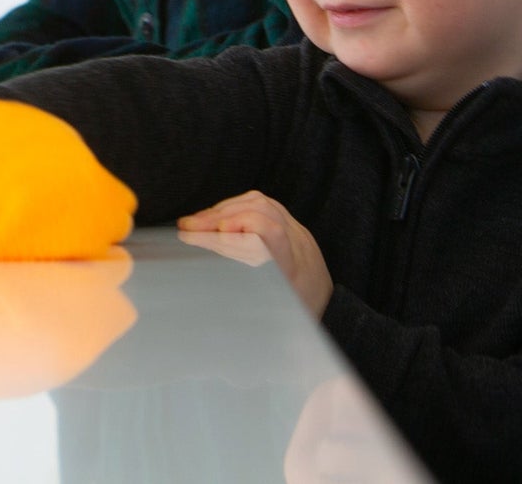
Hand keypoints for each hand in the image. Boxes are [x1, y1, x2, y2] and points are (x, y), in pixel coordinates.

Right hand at [178, 190, 332, 316]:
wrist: (333, 311)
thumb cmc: (300, 317)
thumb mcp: (276, 318)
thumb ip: (248, 303)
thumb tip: (211, 294)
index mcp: (295, 269)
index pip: (271, 232)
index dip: (241, 224)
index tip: (215, 232)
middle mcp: (299, 244)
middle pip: (259, 212)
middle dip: (218, 215)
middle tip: (188, 226)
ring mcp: (298, 231)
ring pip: (260, 203)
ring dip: (224, 208)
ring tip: (198, 220)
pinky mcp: (293, 226)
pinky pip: (262, 204)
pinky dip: (236, 206)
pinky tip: (218, 217)